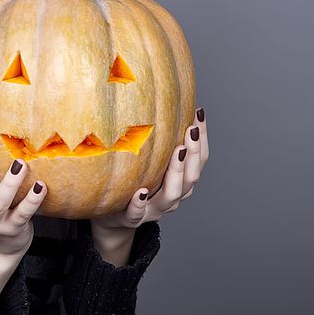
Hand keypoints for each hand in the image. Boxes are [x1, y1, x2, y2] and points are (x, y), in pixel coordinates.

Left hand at [90, 107, 208, 260]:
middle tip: (191, 130)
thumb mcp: (148, 160)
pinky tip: (140, 190)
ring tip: (177, 151)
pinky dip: (140, 203)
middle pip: (191, 177)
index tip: (198, 113)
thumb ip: (158, 138)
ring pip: (171, 195)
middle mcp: (171, 196)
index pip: (199, 159)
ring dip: (176, 172)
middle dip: (193, 153)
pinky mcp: (130, 217)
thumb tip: (163, 96)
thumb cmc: (132, 181)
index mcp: (180, 182)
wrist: (111, 217)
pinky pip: (137, 213)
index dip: (202, 138)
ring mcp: (152, 209)